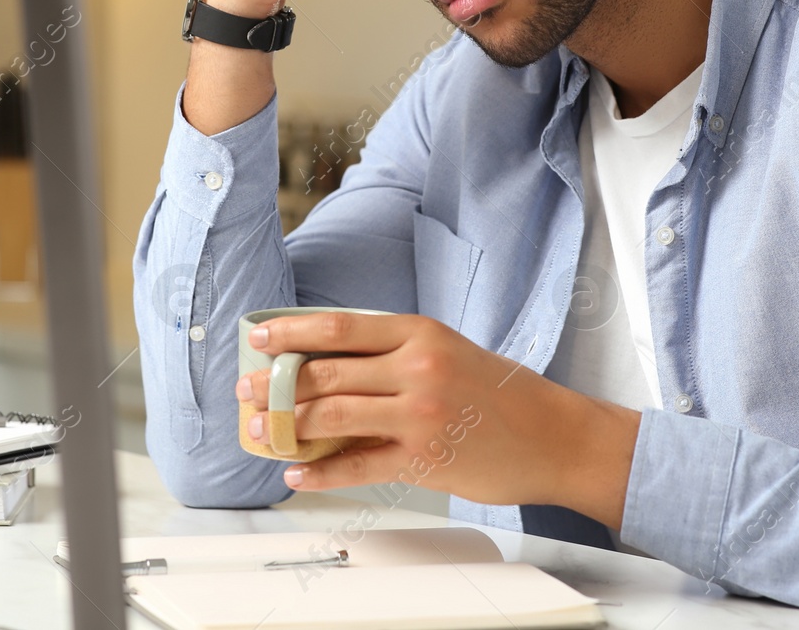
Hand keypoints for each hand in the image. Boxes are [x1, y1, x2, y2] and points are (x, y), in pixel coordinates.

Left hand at [235, 311, 642, 528]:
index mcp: (419, 333)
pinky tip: (296, 473)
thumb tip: (324, 361)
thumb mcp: (447, 350)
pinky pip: (356, 466)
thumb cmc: (498, 392)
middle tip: (246, 390)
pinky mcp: (423, 460)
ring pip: (332, 416)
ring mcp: (419, 415)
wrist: (552, 435)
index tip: (259, 337)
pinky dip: (319, 472)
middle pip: (325, 372)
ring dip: (286, 425)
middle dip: (276, 383)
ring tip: (261, 431)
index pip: (339, 327)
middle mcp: (417, 368)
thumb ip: (393, 352)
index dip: (290, 331)